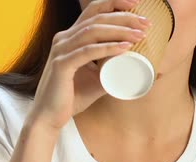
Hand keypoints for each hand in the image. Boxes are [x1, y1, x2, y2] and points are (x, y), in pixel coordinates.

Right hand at [27, 0, 149, 130]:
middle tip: (145, 23)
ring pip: (93, 32)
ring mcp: (61, 50)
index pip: (93, 12)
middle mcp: (63, 39)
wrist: (50, 117)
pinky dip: (107, 48)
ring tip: (140, 35)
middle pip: (96, 18)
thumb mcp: (96, 79)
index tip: (137, 5)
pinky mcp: (61, 65)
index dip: (114, 4)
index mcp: (70, 38)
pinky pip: (87, 52)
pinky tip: (124, 48)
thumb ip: (110, 69)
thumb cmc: (71, 97)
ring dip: (119, 31)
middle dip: (123, 17)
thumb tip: (133, 65)